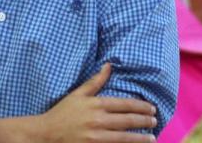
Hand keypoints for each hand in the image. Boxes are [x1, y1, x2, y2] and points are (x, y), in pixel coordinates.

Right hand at [31, 64, 156, 142]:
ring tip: (152, 138)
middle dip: (144, 121)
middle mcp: (98, 120)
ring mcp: (96, 137)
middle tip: (155, 121)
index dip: (141, 107)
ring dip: (141, 138)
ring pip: (125, 137)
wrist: (46, 133)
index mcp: (96, 104)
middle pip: (128, 121)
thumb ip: (95, 81)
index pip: (125, 105)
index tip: (151, 108)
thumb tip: (109, 65)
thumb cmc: (62, 113)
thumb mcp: (78, 94)